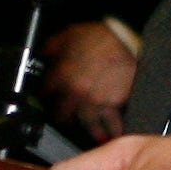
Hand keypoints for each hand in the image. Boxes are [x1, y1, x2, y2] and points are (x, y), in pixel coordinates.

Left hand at [43, 23, 138, 141]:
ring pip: (87, 123)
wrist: (126, 41)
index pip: (46, 89)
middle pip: (63, 114)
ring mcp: (95, 101)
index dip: (44, 91)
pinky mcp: (113, 103)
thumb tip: (45, 52)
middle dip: (62, 118)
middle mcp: (76, 92)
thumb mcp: (70, 33)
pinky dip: (113, 130)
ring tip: (92, 135)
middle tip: (64, 120)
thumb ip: (53, 46)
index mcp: (62, 74)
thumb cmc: (100, 37)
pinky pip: (112, 121)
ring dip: (89, 131)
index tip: (46, 94)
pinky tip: (114, 134)